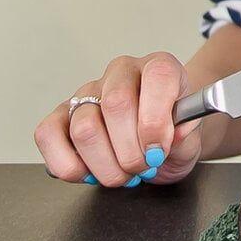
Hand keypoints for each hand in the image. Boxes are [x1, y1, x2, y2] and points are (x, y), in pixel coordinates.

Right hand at [34, 52, 204, 187]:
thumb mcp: (192, 136)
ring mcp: (88, 92)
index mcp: (160, 66)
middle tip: (143, 168)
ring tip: (123, 174)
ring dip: (105, 165)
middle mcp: (121, 73)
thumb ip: (186, 133)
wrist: (159, 143)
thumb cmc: (173, 135)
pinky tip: (91, 172)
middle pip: (116, 105)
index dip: (156, 120)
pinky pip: (48, 136)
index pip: (158, 76)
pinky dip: (70, 166)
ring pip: (84, 128)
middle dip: (131, 152)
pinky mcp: (60, 115)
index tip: (159, 150)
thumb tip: (171, 134)